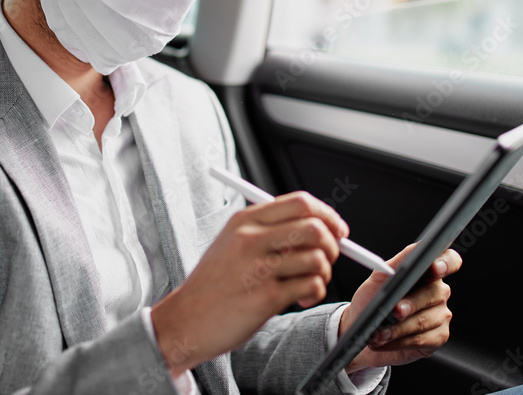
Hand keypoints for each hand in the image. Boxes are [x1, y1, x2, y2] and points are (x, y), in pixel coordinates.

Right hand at [151, 191, 347, 376]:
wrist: (185, 321)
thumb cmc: (213, 285)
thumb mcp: (232, 243)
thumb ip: (268, 231)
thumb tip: (318, 226)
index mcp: (244, 221)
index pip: (300, 202)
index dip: (328, 215)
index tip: (337, 230)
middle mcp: (251, 239)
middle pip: (315, 227)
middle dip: (332, 244)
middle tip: (326, 259)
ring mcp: (258, 268)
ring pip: (317, 258)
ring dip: (324, 273)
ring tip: (309, 283)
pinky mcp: (265, 298)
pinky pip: (311, 286)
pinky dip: (315, 292)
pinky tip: (301, 297)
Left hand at [339, 243, 461, 371]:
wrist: (363, 330)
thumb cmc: (371, 300)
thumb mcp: (378, 278)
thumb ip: (398, 263)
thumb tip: (415, 249)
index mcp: (427, 272)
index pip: (449, 260)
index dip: (446, 262)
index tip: (435, 267)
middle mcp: (438, 292)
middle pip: (435, 293)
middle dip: (411, 303)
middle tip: (394, 311)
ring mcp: (440, 315)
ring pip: (425, 320)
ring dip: (398, 328)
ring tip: (379, 332)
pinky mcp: (437, 337)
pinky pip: (422, 339)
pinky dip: (399, 341)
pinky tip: (385, 341)